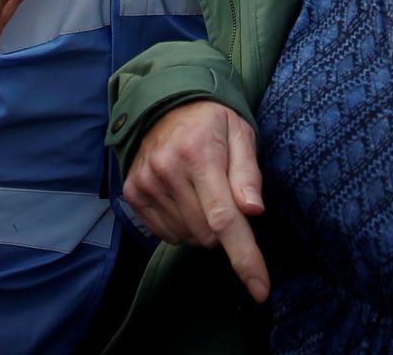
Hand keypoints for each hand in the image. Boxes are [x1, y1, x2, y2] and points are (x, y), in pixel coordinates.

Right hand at [122, 100, 268, 301]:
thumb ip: (248, 174)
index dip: (245, 257)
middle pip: (207, 234)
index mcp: (200, 154)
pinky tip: (182, 198)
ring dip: (201, 227)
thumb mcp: (240, 134)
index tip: (260, 290)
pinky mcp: (132, 191)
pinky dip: (181, 226)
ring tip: (200, 191)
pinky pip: (165, 234)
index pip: (224, 218)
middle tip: (223, 196)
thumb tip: (254, 210)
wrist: (164, 102)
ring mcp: (145, 181)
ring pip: (187, 237)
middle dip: (224, 229)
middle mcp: (167, 169)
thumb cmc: (211, 121)